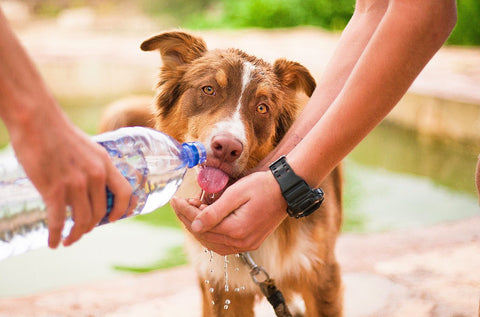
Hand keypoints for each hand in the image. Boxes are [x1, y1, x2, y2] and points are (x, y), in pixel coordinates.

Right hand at [9, 108, 132, 247]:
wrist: (36, 120)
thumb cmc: (58, 133)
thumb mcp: (87, 148)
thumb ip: (93, 167)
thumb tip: (90, 187)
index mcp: (105, 163)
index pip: (124, 192)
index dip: (122, 210)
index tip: (113, 219)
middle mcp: (95, 175)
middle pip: (100, 212)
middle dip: (91, 227)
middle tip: (81, 231)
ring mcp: (75, 183)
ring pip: (82, 220)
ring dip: (75, 235)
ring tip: (68, 240)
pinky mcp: (54, 189)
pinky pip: (58, 221)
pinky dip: (56, 235)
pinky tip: (53, 242)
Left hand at [171, 171, 287, 254]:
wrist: (285, 190)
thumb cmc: (262, 186)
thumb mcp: (236, 194)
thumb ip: (214, 212)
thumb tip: (194, 225)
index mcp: (236, 230)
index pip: (201, 224)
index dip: (185, 212)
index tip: (175, 200)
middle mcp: (241, 243)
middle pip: (205, 235)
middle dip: (188, 219)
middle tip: (180, 203)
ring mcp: (246, 245)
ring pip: (212, 243)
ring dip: (198, 228)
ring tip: (192, 210)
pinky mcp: (250, 243)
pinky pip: (223, 244)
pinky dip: (211, 234)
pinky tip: (206, 222)